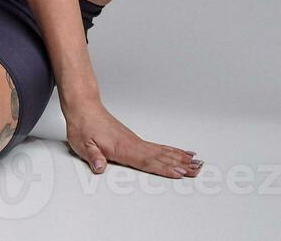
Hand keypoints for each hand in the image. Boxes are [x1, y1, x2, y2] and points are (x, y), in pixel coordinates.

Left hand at [64, 99, 201, 178]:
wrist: (84, 108)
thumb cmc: (83, 126)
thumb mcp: (82, 144)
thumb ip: (93, 156)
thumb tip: (99, 167)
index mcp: (122, 147)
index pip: (146, 161)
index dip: (164, 168)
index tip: (179, 172)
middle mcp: (133, 144)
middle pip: (161, 157)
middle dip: (180, 164)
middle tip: (197, 169)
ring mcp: (136, 141)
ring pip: (162, 151)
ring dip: (180, 158)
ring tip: (196, 163)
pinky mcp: (135, 140)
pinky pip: (158, 147)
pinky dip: (172, 151)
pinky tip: (181, 153)